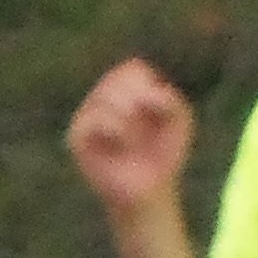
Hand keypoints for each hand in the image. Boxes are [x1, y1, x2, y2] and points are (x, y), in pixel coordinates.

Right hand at [66, 60, 194, 217]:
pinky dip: (116, 129)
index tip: (159, 111)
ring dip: (129, 118)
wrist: (150, 189)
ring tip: (135, 139)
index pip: (132, 68)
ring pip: (105, 97)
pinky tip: (122, 143)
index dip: (149, 87)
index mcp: (125, 88)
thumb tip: (149, 95)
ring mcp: (87, 114)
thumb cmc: (162, 153)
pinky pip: (95, 119)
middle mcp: (102, 97)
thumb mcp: (180, 120)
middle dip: (139, 101)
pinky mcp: (77, 135)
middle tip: (146, 126)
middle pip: (117, 78)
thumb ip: (170, 100)